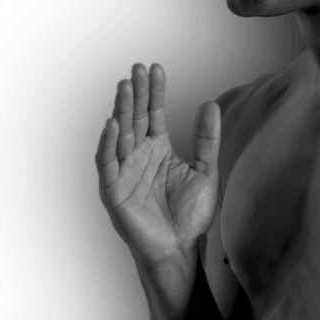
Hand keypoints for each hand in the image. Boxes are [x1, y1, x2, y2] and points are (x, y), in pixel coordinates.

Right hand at [94, 61, 220, 287]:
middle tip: (137, 68)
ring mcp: (124, 172)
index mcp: (157, 149)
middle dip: (136, 93)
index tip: (156, 68)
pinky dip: (108, 144)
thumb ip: (206, 140)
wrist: (180, 251)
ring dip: (121, 110)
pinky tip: (113, 124)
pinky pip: (108, 164)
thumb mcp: (205, 172)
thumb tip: (210, 104)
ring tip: (125, 86)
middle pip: (134, 118)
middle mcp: (138, 156)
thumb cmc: (190, 217)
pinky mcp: (114, 191)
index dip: (154, 91)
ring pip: (120, 135)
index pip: (153, 113)